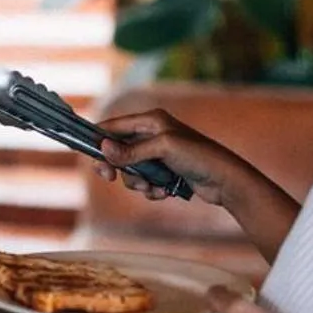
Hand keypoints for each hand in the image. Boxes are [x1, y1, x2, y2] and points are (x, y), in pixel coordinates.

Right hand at [94, 108, 248, 207]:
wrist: (226, 180)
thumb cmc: (199, 156)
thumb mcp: (163, 149)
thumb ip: (132, 150)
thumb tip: (103, 147)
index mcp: (151, 120)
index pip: (114, 125)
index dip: (98, 138)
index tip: (86, 153)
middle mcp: (153, 134)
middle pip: (118, 150)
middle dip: (117, 166)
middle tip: (109, 177)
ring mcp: (158, 155)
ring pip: (131, 170)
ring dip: (138, 182)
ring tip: (152, 187)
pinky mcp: (165, 172)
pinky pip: (145, 182)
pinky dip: (151, 189)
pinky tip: (164, 192)